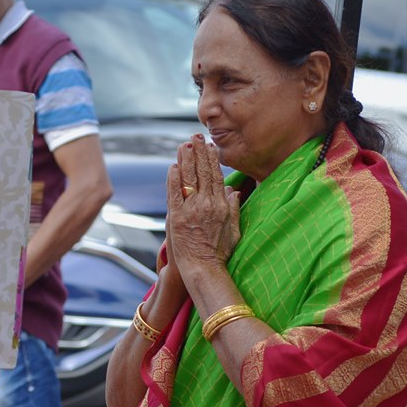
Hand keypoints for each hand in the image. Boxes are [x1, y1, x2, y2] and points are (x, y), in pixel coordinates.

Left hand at [165, 136, 238, 275]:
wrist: (203, 269)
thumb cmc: (219, 254)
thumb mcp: (233, 231)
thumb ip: (233, 209)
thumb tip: (233, 190)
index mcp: (221, 206)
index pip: (216, 176)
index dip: (212, 159)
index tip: (209, 146)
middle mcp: (206, 205)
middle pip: (202, 172)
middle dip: (198, 152)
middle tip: (195, 136)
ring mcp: (190, 210)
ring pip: (187, 178)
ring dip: (185, 159)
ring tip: (183, 145)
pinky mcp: (176, 217)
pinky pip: (173, 193)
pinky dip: (172, 178)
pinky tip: (172, 166)